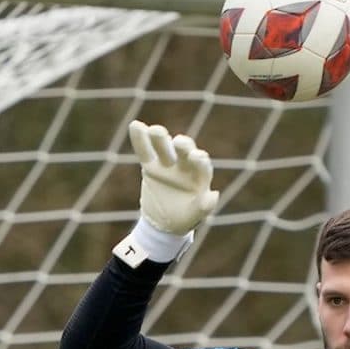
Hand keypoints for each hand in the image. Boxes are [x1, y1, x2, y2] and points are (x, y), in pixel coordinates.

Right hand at [129, 120, 219, 238]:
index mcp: (199, 176)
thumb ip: (204, 206)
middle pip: (185, 150)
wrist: (164, 223)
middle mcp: (185, 165)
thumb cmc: (184, 218)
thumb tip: (214, 195)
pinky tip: (135, 125)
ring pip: (165, 147)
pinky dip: (140, 138)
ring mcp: (168, 163)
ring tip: (155, 130)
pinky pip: (145, 151)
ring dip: (161, 138)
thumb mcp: (194, 216)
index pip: (202, 165)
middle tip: (178, 142)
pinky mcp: (151, 165)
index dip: (200, 160)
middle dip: (183, 145)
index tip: (196, 156)